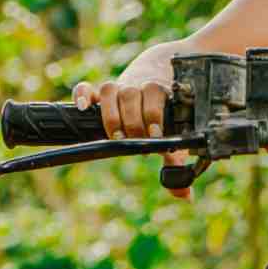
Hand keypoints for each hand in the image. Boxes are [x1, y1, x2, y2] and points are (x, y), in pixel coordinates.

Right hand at [73, 60, 194, 200]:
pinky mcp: (98, 94)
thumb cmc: (163, 115)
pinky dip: (82, 95)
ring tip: (117, 135)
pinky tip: (84, 108)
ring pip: (110, 89)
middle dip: (134, 121)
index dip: (154, 115)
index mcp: (159, 94)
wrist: (157, 73)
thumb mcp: (172, 135)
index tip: (156, 135)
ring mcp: (117, 89)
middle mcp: (137, 88)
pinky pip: (86, 87)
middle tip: (137, 139)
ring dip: (112, 114)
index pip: (156, 97)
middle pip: (131, 95)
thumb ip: (176, 162)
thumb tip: (184, 195)